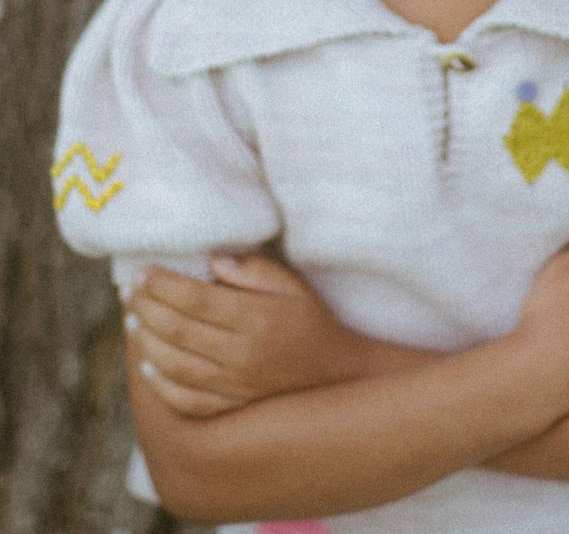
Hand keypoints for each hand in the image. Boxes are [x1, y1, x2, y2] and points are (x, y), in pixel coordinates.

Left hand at [124, 254, 369, 417]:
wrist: (336, 376)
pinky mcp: (231, 408)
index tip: (144, 271)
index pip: (196, 298)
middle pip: (178, 330)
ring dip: (145, 340)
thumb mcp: (293, 285)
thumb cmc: (311, 321)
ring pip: (174, 365)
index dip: (163, 284)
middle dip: (146, 307)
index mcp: (257, 318)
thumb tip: (212, 261)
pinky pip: (185, 400)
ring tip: (131, 319)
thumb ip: (254, 270)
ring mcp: (234, 386)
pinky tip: (146, 363)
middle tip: (130, 290)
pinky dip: (159, 383)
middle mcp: (242, 354)